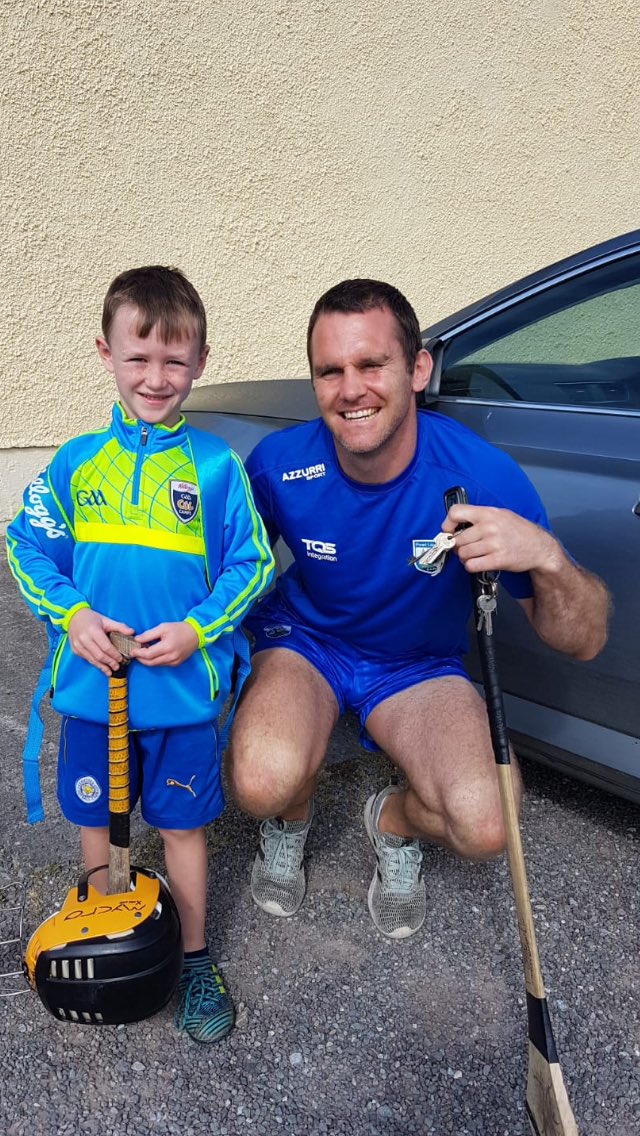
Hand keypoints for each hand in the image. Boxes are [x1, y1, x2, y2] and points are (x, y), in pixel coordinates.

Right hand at [68, 609, 134, 676]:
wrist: (74, 617)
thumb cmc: (92, 618)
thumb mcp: (106, 620)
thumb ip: (119, 627)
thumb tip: (132, 632)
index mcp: (93, 630)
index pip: (105, 646)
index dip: (114, 654)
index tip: (120, 659)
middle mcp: (84, 639)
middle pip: (99, 655)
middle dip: (109, 662)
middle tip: (117, 667)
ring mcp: (78, 645)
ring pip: (92, 659)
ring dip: (102, 666)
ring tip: (110, 671)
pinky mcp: (75, 650)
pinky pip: (87, 659)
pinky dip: (95, 664)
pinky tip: (102, 667)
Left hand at [131, 622, 199, 666]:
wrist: (195, 634)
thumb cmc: (179, 628)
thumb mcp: (163, 627)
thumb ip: (149, 634)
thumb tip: (137, 640)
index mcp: (167, 647)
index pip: (148, 654)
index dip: (138, 653)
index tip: (132, 650)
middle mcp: (171, 657)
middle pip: (150, 662)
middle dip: (141, 659)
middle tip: (135, 653)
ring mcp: (174, 662)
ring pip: (156, 665)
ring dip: (147, 660)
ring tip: (143, 653)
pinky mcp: (177, 663)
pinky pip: (162, 664)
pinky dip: (156, 661)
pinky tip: (153, 654)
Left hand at [442, 504, 561, 575]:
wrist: (539, 547)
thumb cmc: (519, 531)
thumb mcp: (500, 515)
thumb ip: (479, 517)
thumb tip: (455, 526)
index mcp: (488, 513)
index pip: (456, 512)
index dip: (447, 524)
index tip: (449, 531)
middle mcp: (490, 527)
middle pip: (457, 539)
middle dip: (458, 546)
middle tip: (465, 547)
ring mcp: (494, 544)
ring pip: (463, 554)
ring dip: (465, 558)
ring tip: (474, 555)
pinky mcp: (498, 560)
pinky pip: (471, 565)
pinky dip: (471, 566)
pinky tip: (479, 563)